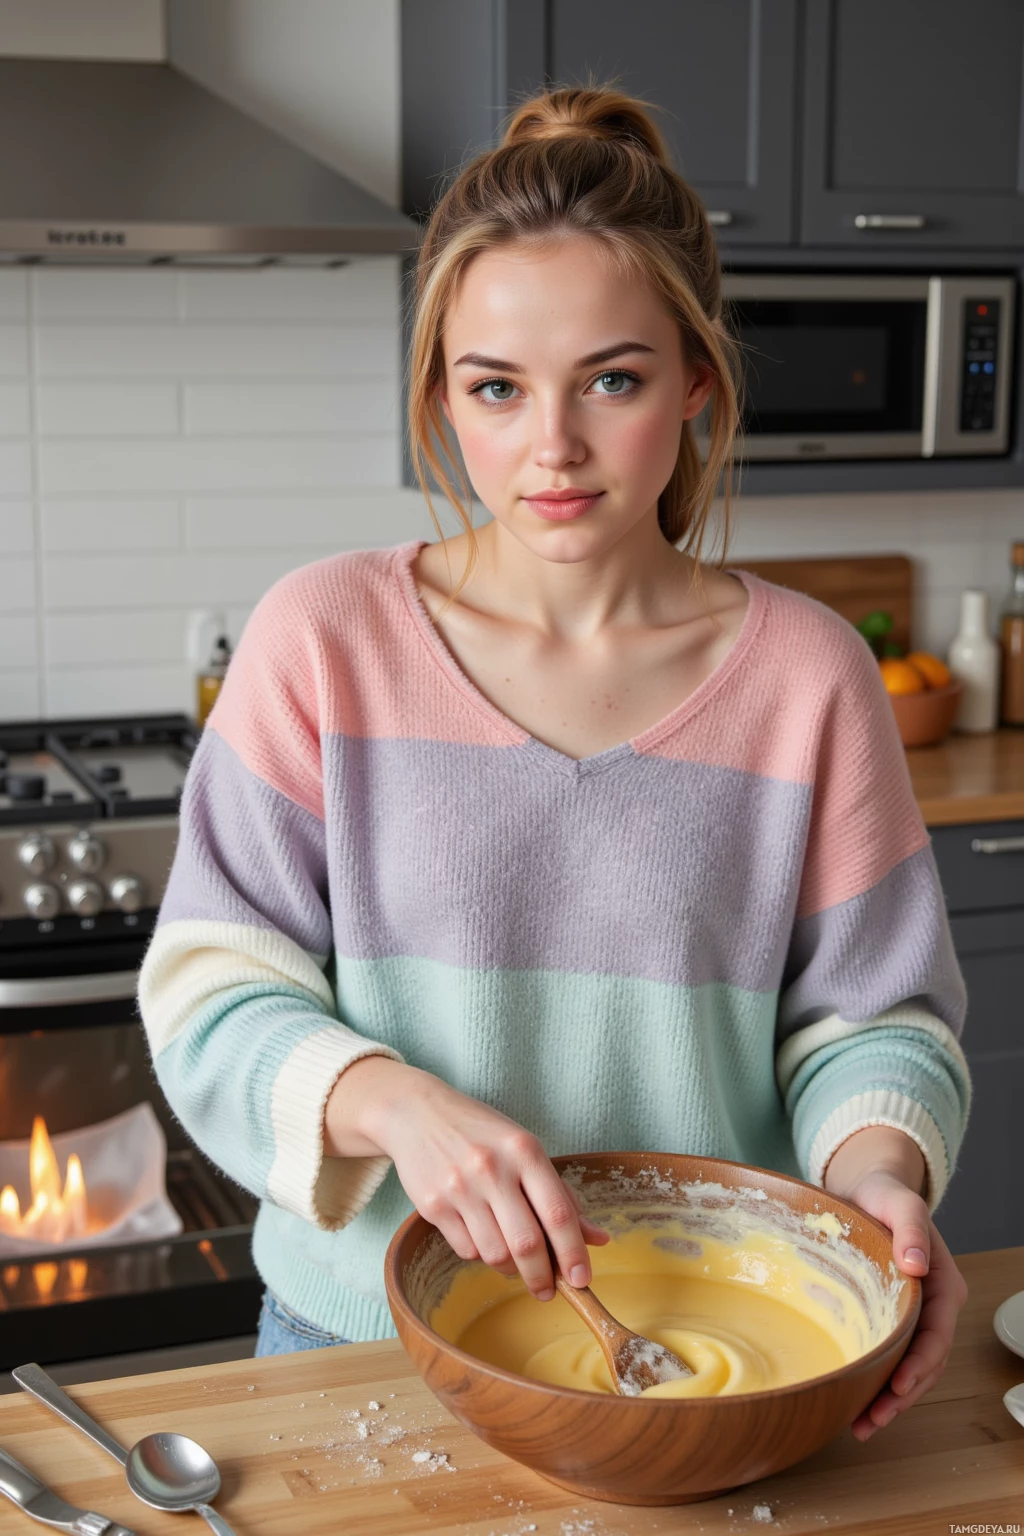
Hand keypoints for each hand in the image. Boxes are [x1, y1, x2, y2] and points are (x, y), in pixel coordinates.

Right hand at [325, 1057, 609, 1298]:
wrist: (417, 1113)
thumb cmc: (482, 1134)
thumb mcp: (525, 1150)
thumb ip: (561, 1195)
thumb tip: (598, 1239)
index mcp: (524, 1150)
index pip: (558, 1213)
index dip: (574, 1253)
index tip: (582, 1280)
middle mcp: (492, 1168)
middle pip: (527, 1244)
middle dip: (542, 1277)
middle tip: (548, 1290)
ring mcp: (459, 1188)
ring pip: (495, 1254)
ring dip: (511, 1268)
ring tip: (515, 1260)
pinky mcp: (432, 1206)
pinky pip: (466, 1250)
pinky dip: (481, 1254)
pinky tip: (483, 1236)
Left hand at [823, 1129, 967, 1440]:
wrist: (867, 1190)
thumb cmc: (884, 1195)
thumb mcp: (899, 1202)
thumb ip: (911, 1229)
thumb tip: (916, 1265)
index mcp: (944, 1285)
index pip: (938, 1335)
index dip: (921, 1364)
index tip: (899, 1387)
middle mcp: (933, 1308)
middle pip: (926, 1363)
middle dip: (902, 1397)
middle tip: (871, 1420)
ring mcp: (913, 1318)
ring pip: (909, 1369)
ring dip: (889, 1401)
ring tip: (861, 1426)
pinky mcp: (890, 1321)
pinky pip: (890, 1359)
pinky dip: (877, 1384)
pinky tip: (854, 1405)